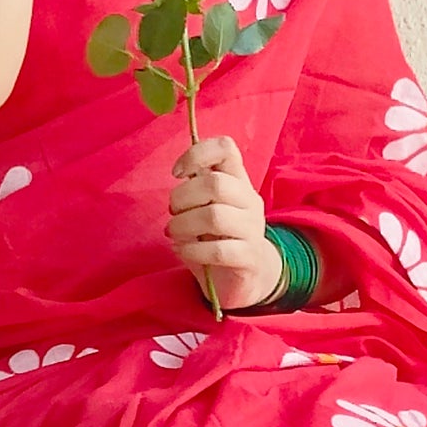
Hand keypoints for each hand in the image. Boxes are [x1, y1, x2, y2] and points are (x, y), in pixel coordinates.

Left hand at [168, 136, 279, 314]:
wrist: (245, 277)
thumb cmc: (217, 237)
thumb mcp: (205, 207)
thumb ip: (196, 188)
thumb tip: (181, 174)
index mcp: (238, 181)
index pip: (226, 148)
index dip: (197, 153)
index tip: (177, 173)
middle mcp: (250, 201)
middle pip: (215, 184)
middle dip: (183, 197)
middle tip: (173, 212)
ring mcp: (253, 230)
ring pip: (215, 217)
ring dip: (183, 225)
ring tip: (174, 232)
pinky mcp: (249, 258)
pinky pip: (218, 250)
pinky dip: (192, 250)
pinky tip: (182, 251)